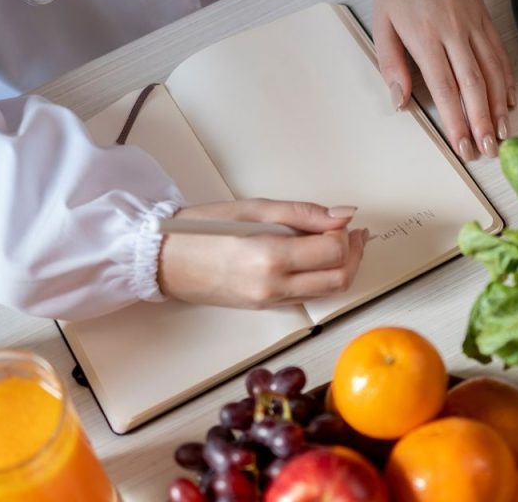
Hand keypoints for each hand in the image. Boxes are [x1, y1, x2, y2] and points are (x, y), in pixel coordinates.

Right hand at [157, 199, 366, 308]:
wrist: (163, 261)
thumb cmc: (200, 230)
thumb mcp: (252, 209)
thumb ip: (302, 213)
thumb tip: (342, 216)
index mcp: (269, 257)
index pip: (332, 251)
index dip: (346, 235)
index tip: (342, 221)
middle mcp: (273, 286)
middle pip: (339, 279)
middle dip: (354, 254)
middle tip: (353, 233)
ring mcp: (270, 301)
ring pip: (328, 292)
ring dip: (342, 268)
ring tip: (337, 243)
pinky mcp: (265, 307)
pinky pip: (307, 295)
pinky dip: (321, 277)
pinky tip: (314, 257)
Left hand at [375, 0, 515, 160]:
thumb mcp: (382, 24)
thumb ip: (391, 65)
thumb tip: (400, 103)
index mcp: (426, 36)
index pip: (445, 87)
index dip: (456, 119)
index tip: (462, 145)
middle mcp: (454, 32)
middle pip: (474, 84)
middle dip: (482, 121)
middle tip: (488, 150)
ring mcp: (473, 24)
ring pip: (492, 71)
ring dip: (499, 106)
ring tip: (502, 134)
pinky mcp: (485, 16)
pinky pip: (500, 52)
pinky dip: (507, 79)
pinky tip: (510, 101)